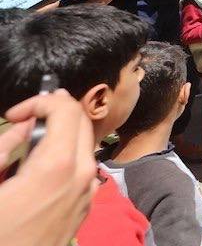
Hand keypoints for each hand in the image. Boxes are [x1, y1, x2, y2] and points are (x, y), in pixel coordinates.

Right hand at [0, 90, 99, 245]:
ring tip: (30, 138)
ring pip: (85, 143)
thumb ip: (4, 147)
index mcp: (58, 166)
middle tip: (24, 118)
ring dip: (62, 132)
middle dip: (54, 111)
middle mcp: (82, 175)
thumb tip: (24, 124)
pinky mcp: (86, 206)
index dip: (40, 101)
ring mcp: (88, 192)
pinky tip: (42, 164)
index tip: (15, 115)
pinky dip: (68, 154)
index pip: (66, 109)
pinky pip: (84, 167)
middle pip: (81, 121)